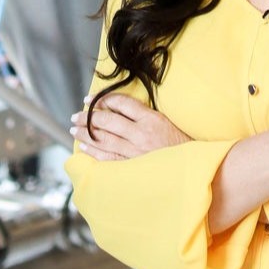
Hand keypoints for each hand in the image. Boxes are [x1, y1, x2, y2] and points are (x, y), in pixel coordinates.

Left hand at [71, 93, 189, 161]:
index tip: (90, 99)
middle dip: (88, 116)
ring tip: (74, 129)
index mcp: (151, 119)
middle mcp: (141, 134)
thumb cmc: (182, 146)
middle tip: (76, 115)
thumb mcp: (167, 123)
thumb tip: (120, 110)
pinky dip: (94, 152)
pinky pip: (108, 158)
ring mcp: (135, 152)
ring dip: (86, 133)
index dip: (103, 99)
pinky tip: (84, 148)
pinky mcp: (132, 167)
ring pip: (103, 139)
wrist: (193, 170)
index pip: (122, 103)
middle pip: (107, 121)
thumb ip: (145, 116)